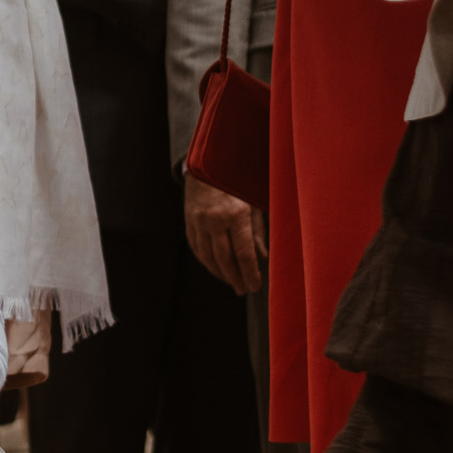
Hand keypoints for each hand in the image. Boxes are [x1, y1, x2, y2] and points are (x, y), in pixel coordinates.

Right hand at [184, 173, 264, 294]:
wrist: (207, 162)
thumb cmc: (236, 180)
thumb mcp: (254, 201)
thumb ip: (258, 230)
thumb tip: (263, 257)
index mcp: (236, 215)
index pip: (244, 253)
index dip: (250, 273)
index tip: (255, 286)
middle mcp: (215, 220)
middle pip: (224, 259)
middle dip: (235, 278)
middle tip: (243, 290)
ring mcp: (199, 221)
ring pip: (208, 256)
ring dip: (220, 273)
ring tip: (231, 282)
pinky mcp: (189, 221)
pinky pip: (196, 247)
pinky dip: (206, 261)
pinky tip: (215, 267)